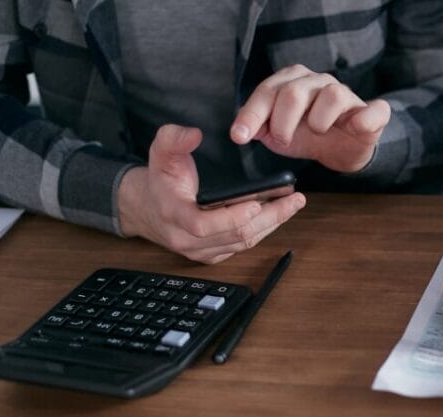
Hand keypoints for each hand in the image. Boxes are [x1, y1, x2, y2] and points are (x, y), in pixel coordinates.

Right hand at [118, 124, 305, 263]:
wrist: (148, 209)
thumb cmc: (160, 180)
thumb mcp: (159, 152)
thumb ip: (173, 139)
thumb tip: (194, 134)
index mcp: (174, 215)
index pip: (203, 225)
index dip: (231, 218)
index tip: (256, 204)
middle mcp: (188, 239)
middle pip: (235, 236)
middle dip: (269, 218)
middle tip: (293, 200)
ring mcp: (202, 251)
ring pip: (244, 243)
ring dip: (272, 223)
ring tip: (293, 203)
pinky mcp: (213, 254)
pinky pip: (243, 246)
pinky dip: (263, 229)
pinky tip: (279, 213)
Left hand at [230, 65, 390, 172]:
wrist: (342, 149)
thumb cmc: (308, 136)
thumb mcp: (278, 135)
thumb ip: (260, 128)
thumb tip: (245, 130)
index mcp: (293, 81)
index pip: (268, 91)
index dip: (252, 114)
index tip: (239, 136)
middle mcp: (319, 81)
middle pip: (294, 92)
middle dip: (282, 122)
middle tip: (283, 139)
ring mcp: (347, 95)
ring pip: (332, 95)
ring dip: (318, 121)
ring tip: (317, 132)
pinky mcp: (372, 112)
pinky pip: (373, 110)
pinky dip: (364, 119)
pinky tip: (355, 127)